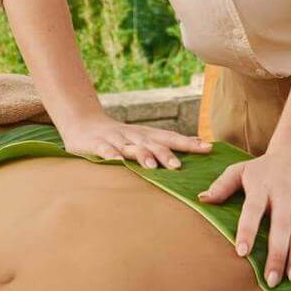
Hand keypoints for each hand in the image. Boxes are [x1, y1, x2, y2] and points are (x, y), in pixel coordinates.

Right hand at [59, 113, 211, 168]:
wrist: (82, 123)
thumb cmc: (118, 137)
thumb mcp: (141, 139)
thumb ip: (162, 145)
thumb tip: (194, 147)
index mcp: (146, 135)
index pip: (171, 137)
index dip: (189, 143)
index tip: (208, 148)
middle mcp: (134, 135)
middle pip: (153, 143)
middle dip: (166, 154)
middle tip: (178, 166)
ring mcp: (115, 139)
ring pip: (130, 147)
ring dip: (141, 155)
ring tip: (152, 167)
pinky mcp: (96, 144)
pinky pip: (104, 150)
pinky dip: (110, 155)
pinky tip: (116, 161)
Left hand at [198, 149, 290, 285]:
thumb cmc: (264, 168)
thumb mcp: (241, 170)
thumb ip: (222, 185)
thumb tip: (202, 199)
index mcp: (262, 185)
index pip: (253, 209)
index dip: (248, 230)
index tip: (242, 252)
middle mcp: (284, 192)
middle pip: (281, 225)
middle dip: (277, 254)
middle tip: (271, 280)